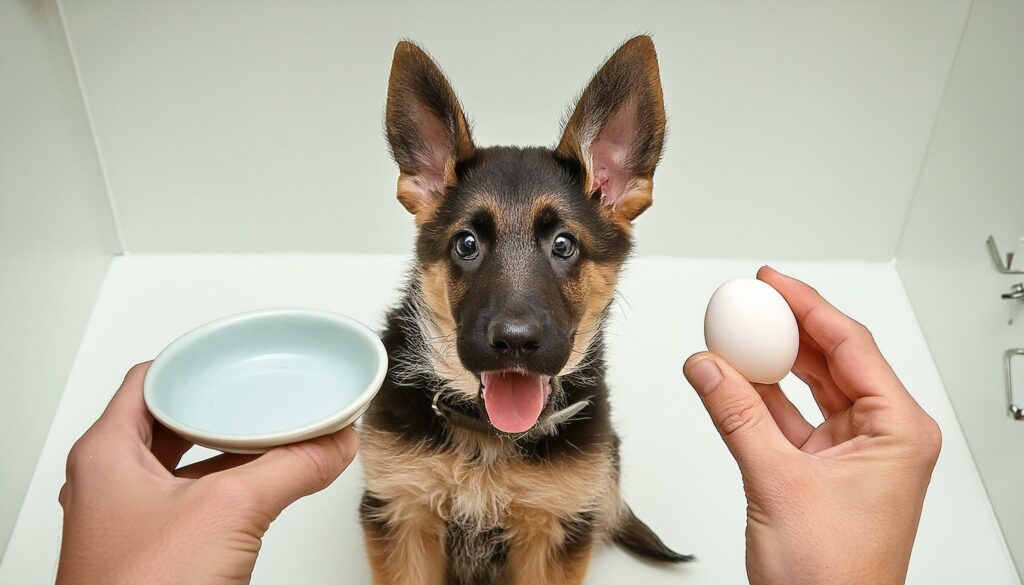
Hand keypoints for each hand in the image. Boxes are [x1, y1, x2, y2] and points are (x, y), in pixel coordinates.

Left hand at [56, 362, 358, 584]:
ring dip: (226, 449)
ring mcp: (129, 520)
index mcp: (106, 454)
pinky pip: (193, 501)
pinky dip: (227, 487)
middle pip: (170, 421)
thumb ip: (290, 467)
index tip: (234, 356)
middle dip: (220, 407)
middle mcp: (110, 483)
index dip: (194, 363)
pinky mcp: (153, 552)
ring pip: (183, 463)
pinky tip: (260, 488)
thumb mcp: (231, 510)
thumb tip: (335, 443)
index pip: (150, 380)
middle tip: (259, 394)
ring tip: (269, 434)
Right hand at [683, 267, 940, 584]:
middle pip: (832, 360)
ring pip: (807, 389)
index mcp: (899, 432)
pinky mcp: (821, 470)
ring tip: (731, 336)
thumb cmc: (832, 577)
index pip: (851, 346)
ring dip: (767, 365)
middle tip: (749, 301)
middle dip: (787, 330)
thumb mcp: (777, 482)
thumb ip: (736, 416)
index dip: (808, 307)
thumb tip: (708, 366)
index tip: (772, 283)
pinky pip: (788, 419)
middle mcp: (881, 438)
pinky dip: (758, 399)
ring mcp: (851, 454)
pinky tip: (729, 378)